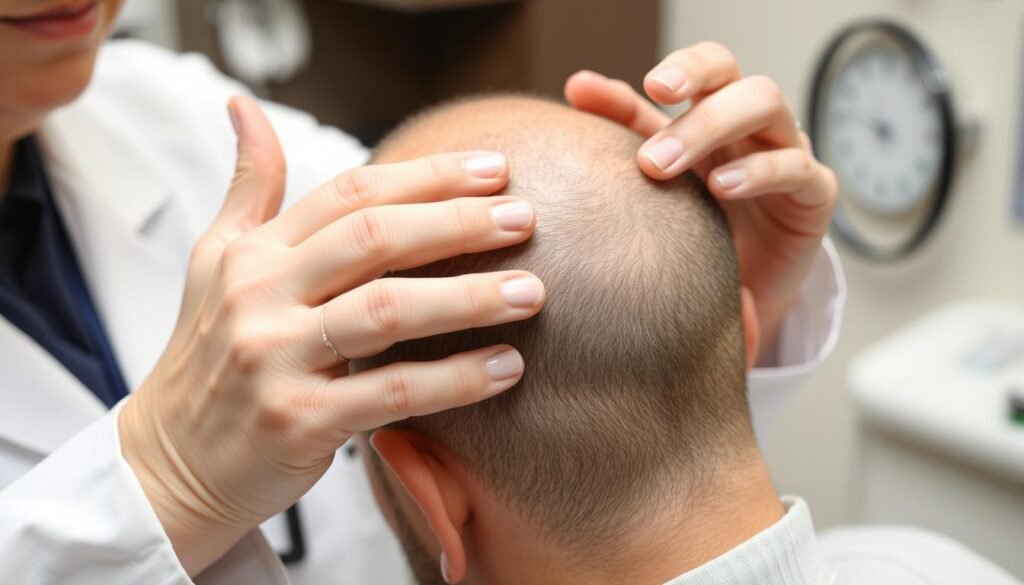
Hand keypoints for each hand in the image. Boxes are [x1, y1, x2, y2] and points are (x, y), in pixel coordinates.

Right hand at [118, 96, 544, 573]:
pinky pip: (394, 392)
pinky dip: (455, 378)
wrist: (169, 466)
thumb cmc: (208, 359)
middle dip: (458, 222)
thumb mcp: (216, 263)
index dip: (426, 176)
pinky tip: (506, 367)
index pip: (350, 193)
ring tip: (530, 291)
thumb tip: (245, 107)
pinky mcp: (299, 422)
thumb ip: (248, 188)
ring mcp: (276, 359)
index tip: (493, 169)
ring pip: (388, 310)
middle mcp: (261, 296)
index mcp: (254, 253)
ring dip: (468, 297)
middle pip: (374, 238)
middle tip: (524, 218)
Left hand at [565, 42, 836, 356]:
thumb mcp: (660, 173)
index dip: (685, 66)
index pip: (711, 66)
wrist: (737, 289)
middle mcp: (756, 125)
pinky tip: (723, 187)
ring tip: (667, 167)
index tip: (649, 86)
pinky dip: (760, 170)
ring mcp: (790, 153)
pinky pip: (797, 167)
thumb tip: (577, 85)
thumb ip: (626, 126)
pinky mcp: (815, 194)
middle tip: (650, 143)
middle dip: (694, 99)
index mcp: (719, 112)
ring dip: (713, 129)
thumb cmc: (698, 223)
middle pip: (739, 81)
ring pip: (768, 107)